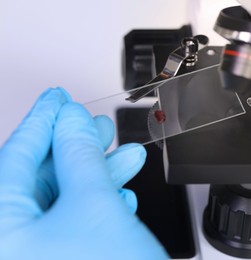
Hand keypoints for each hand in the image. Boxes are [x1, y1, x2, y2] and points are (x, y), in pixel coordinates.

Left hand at [0, 88, 167, 258]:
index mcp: (3, 231)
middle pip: (42, 177)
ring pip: (65, 198)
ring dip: (100, 174)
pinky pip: (76, 219)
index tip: (58, 97)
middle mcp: (13, 242)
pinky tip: (122, 195)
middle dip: (79, 147)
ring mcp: (38, 251)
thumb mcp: (95, 203)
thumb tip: (73, 120)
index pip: (16, 156)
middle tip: (97, 124)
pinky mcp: (65, 256)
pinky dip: (101, 202)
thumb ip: (80, 154)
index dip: (43, 119)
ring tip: (128, 154)